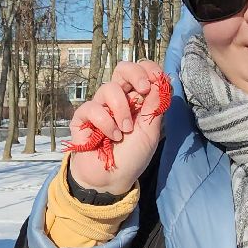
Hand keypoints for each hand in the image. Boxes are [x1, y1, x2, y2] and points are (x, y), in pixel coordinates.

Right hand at [67, 60, 168, 195]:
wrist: (111, 179)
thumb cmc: (132, 156)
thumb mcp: (151, 131)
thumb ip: (156, 105)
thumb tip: (164, 79)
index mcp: (137, 100)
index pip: (141, 72)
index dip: (148, 69)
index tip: (156, 79)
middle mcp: (118, 99)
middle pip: (122, 69)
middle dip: (135, 75)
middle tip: (143, 89)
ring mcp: (100, 107)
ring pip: (109, 88)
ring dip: (121, 110)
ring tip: (125, 131)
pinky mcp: (83, 117)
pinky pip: (93, 108)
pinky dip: (105, 123)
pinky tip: (111, 137)